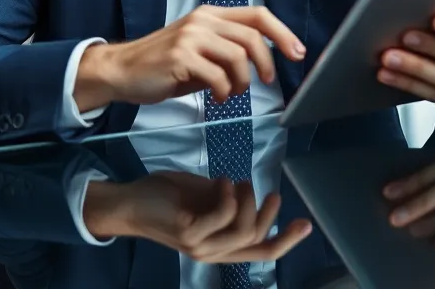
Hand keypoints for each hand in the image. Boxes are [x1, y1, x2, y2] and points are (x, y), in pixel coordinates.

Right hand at [74, 6, 305, 111]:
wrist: (121, 70)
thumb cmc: (162, 65)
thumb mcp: (198, 50)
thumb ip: (226, 50)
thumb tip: (260, 63)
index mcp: (210, 15)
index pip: (257, 15)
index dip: (282, 33)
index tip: (297, 52)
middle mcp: (202, 20)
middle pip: (252, 36)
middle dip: (267, 63)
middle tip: (266, 82)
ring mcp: (190, 37)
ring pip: (238, 57)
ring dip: (241, 82)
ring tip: (229, 92)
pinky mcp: (180, 57)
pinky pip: (218, 77)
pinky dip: (223, 92)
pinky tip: (215, 97)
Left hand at [84, 172, 312, 262]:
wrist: (129, 202)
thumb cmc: (166, 198)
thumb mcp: (204, 197)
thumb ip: (226, 199)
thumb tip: (245, 190)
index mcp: (220, 247)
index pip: (261, 251)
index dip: (287, 240)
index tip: (305, 224)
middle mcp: (213, 252)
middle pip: (258, 241)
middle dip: (270, 214)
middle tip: (271, 192)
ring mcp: (201, 245)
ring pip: (244, 229)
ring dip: (248, 200)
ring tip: (238, 181)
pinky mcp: (188, 232)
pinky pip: (222, 215)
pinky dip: (229, 194)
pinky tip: (222, 180)